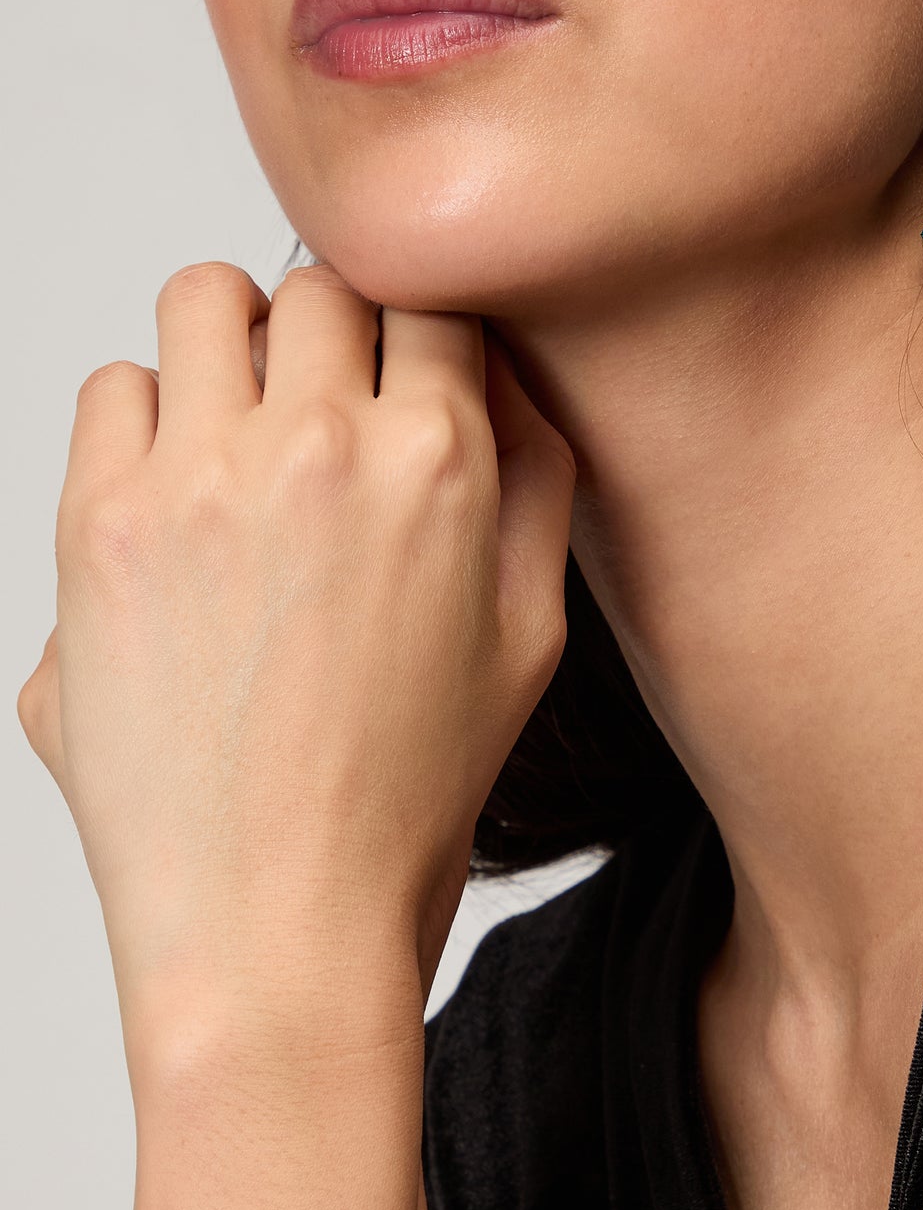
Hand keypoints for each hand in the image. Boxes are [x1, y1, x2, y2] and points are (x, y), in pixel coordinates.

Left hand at [17, 261, 574, 1046]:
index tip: (404, 365)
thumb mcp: (532, 635)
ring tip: (239, 419)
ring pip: (203, 298)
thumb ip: (534, 481)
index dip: (421, 327)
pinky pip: (112, 385)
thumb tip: (499, 376)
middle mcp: (318, 446)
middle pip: (320, 281)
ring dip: (232, 340)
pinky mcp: (101, 525)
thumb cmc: (408, 799)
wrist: (279, 928)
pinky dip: (144, 413)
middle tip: (324, 404)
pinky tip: (176, 490)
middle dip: (331, 332)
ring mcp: (198, 478)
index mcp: (440, 463)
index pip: (431, 293)